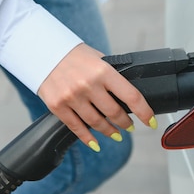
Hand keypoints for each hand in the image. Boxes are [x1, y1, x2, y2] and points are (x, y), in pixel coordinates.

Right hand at [37, 43, 156, 150]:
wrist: (42, 51)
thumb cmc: (74, 55)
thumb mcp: (98, 58)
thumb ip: (112, 75)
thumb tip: (128, 95)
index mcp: (103, 71)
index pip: (131, 96)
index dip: (144, 112)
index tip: (150, 122)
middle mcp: (88, 85)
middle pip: (114, 113)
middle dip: (126, 123)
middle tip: (130, 126)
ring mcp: (72, 97)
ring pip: (97, 123)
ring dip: (110, 131)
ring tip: (115, 134)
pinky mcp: (58, 106)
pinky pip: (77, 127)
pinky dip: (88, 138)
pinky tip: (96, 143)